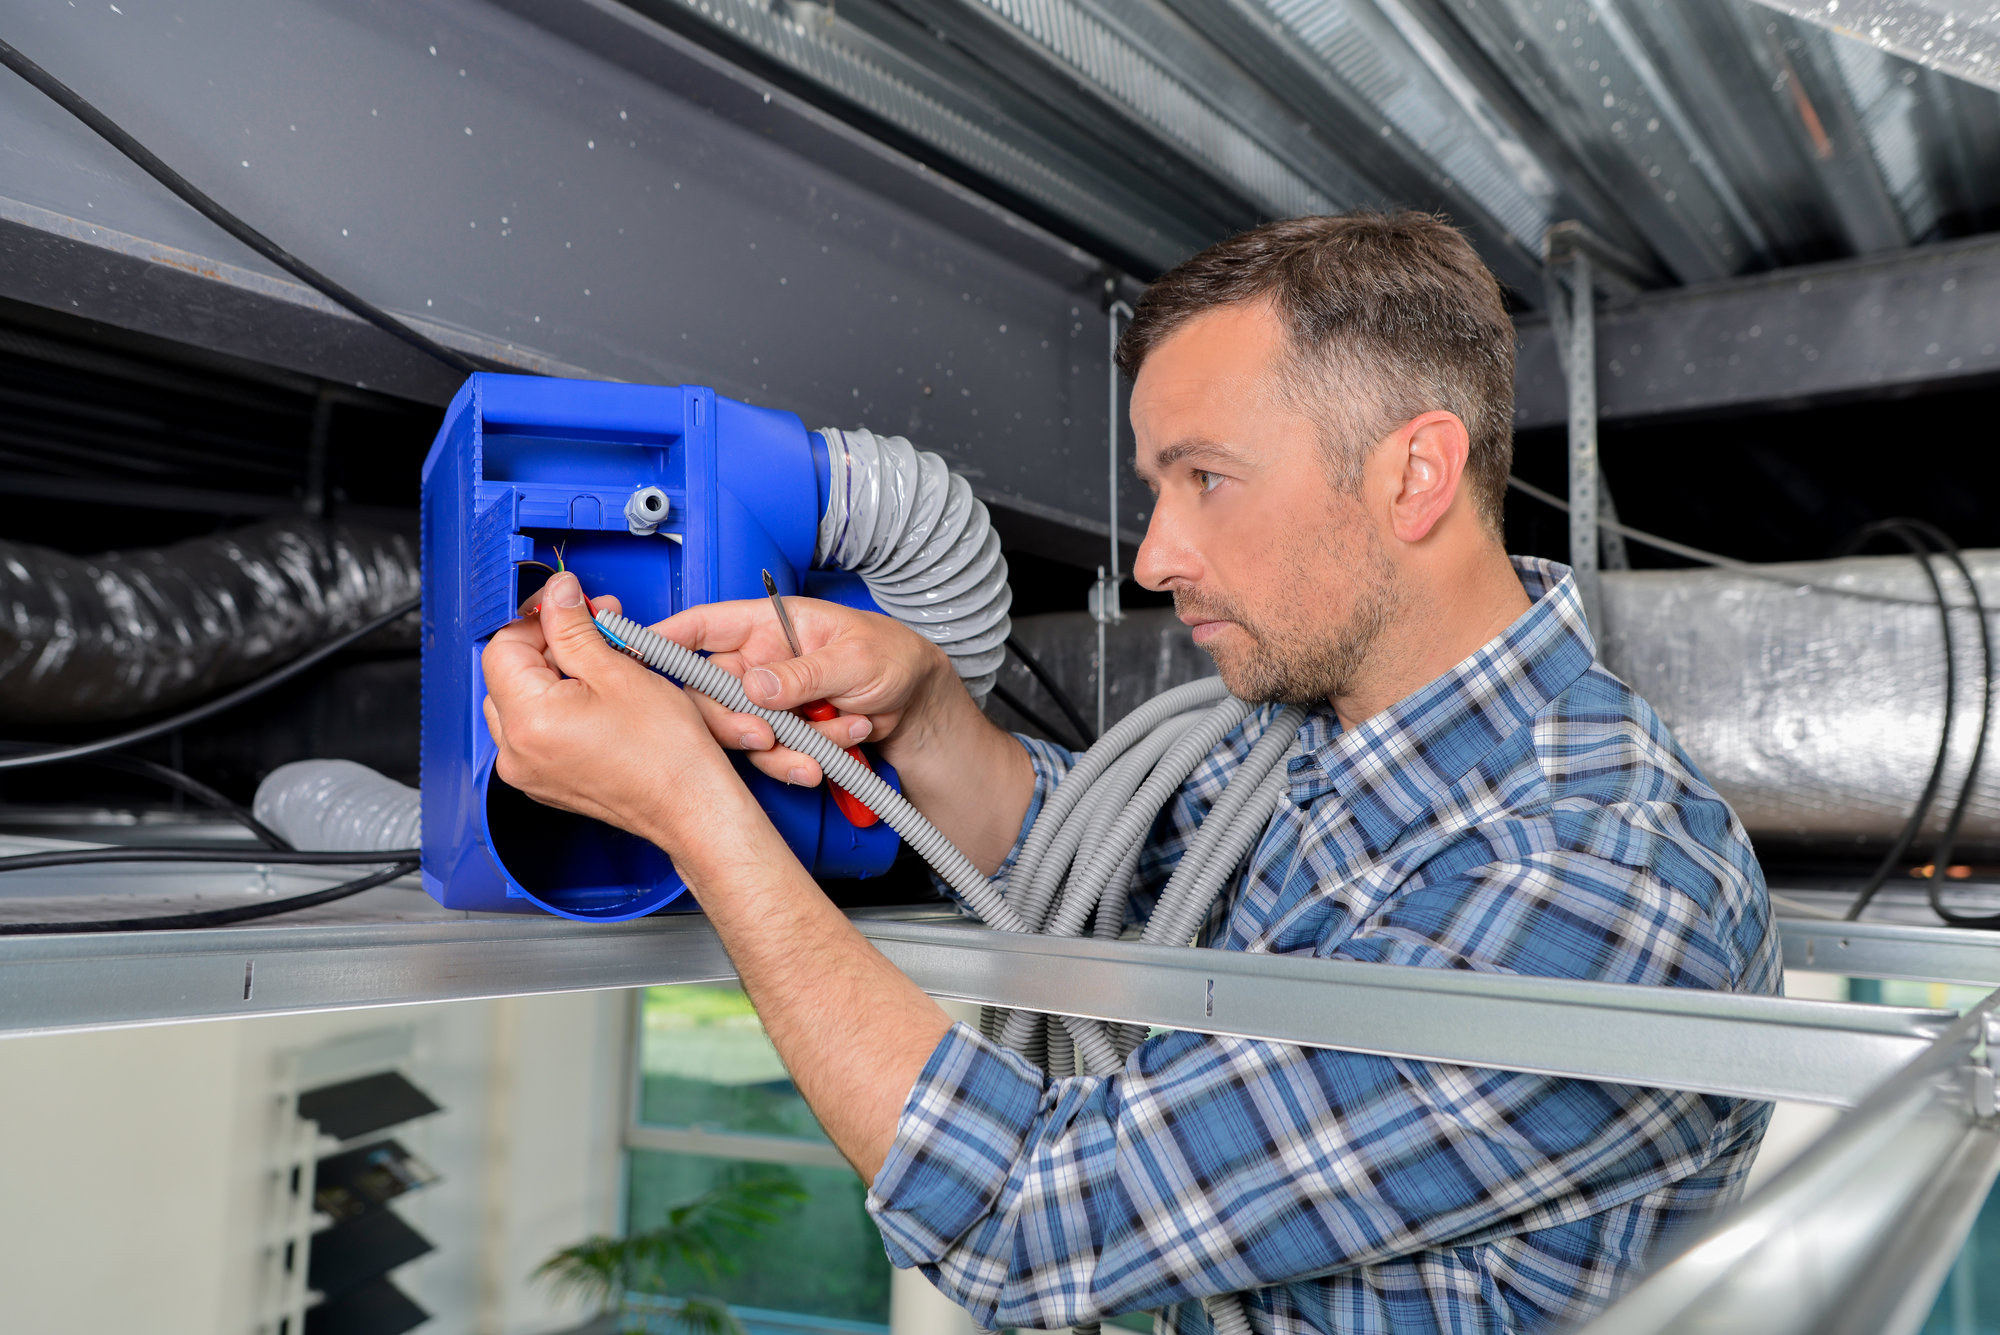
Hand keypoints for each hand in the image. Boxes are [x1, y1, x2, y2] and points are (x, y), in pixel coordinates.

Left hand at [481, 572, 783, 879]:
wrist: (689, 805)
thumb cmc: (667, 753)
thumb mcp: (618, 671)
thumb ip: (575, 627)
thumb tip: (557, 595)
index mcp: (529, 720)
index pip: (503, 647)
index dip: (538, 618)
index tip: (568, 605)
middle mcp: (516, 751)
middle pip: (509, 673)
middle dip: (550, 644)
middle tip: (594, 629)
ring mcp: (527, 770)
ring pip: (520, 701)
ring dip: (554, 674)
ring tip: (601, 664)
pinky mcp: (543, 781)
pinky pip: (534, 731)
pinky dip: (558, 707)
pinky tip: (596, 698)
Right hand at [653, 596, 972, 790]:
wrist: (920, 706)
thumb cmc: (894, 659)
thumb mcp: (857, 659)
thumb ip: (804, 672)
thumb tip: (755, 686)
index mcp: (768, 625)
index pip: (701, 625)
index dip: (662, 639)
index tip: (632, 658)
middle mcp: (758, 663)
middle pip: (708, 692)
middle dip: (735, 720)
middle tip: (767, 735)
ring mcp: (768, 702)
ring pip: (741, 732)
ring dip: (788, 744)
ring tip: (841, 732)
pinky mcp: (781, 735)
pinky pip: (771, 756)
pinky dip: (805, 759)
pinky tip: (840, 746)